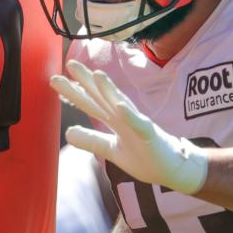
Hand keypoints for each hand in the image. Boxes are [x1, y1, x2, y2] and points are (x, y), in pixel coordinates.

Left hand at [51, 60, 207, 194]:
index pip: (92, 103)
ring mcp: (138, 125)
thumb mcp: (113, 150)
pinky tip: (119, 106)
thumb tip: (68, 132)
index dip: (74, 92)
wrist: (176, 169)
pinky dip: (129, 115)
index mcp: (115, 121)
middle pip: (103, 97)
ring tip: (95, 74)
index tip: (56, 79)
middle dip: (86, 81)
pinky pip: (139, 125)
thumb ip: (92, 140)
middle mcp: (125, 118)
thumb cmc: (146, 157)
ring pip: (121, 104)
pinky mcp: (151, 136)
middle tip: (70, 63)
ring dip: (109, 90)